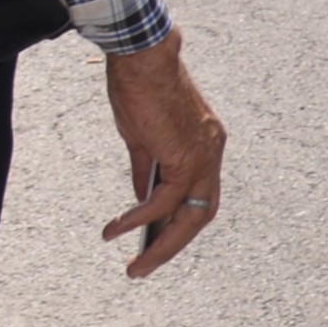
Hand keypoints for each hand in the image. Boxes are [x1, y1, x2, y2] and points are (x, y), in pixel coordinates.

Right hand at [97, 36, 228, 275]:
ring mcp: (202, 155)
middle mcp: (212, 151)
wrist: (142, 57)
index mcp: (207, 144)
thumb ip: (148, 169)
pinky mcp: (182, 156)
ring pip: (187, 216)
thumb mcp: (145, 136)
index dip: (184, 222)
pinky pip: (161, 201)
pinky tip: (115, 230)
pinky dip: (138, 220)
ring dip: (159, 246)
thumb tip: (142, 199)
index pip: (202, 196)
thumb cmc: (142, 88)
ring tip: (134, 267)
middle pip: (201, 215)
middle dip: (174, 246)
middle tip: (145, 269)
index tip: (159, 243)